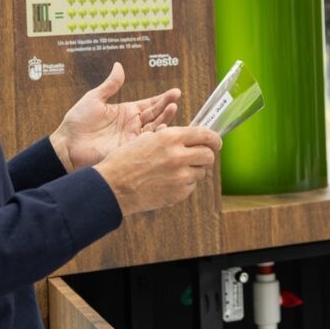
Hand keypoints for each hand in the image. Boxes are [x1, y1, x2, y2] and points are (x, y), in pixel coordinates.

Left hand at [50, 63, 179, 171]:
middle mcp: (132, 125)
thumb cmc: (77, 122)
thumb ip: (110, 84)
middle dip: (167, 106)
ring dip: (165, 119)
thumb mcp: (94, 98)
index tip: (175, 92)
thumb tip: (119, 66)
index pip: (150, 104)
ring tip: (173, 108)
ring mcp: (132, 138)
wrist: (66, 145)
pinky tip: (165, 128)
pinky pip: (147, 143)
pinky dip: (157, 136)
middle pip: (156, 114)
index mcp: (126, 112)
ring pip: (155, 128)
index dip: (162, 98)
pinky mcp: (129, 150)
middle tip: (176, 98)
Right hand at [93, 126, 220, 215]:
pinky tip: (168, 182)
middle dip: (206, 156)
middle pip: (208, 155)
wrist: (112, 187)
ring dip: (193, 170)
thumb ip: (171, 137)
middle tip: (199, 157)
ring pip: (201, 172)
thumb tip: (191, 138)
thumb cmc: (125, 160)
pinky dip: (184, 184)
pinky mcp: (178, 193)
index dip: (215, 139)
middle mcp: (179, 155)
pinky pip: (191, 186)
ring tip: (175, 171)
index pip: (205, 135)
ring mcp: (180, 176)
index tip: (216, 142)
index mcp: (171, 137)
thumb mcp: (147, 139)